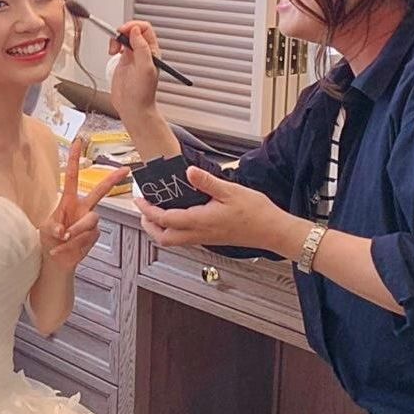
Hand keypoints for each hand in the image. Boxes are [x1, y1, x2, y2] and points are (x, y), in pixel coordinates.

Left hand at [40, 139, 130, 271]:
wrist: (56, 259)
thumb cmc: (49, 239)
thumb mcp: (45, 230)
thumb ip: (54, 228)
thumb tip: (64, 230)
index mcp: (68, 200)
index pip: (72, 175)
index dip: (74, 158)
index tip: (78, 141)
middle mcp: (82, 207)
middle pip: (100, 191)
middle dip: (112, 180)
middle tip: (125, 170)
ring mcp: (90, 220)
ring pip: (90, 220)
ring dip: (76, 231)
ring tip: (64, 239)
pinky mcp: (95, 234)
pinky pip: (87, 237)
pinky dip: (74, 245)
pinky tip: (66, 249)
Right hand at [107, 20, 160, 121]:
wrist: (132, 107)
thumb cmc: (142, 93)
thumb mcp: (145, 68)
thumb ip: (141, 48)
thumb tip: (135, 31)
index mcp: (151, 51)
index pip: (144, 29)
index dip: (133, 27)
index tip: (124, 32)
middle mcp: (142, 51)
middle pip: (132, 30)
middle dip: (123, 31)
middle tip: (117, 40)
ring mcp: (132, 56)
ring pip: (124, 37)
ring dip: (116, 38)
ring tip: (114, 49)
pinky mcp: (122, 61)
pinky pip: (117, 46)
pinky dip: (112, 45)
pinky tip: (112, 53)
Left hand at [134, 165, 291, 254]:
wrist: (273, 231)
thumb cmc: (256, 213)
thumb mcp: (230, 191)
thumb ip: (206, 182)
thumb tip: (187, 172)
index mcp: (200, 221)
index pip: (165, 219)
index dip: (149, 210)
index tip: (139, 200)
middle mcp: (199, 234)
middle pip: (164, 238)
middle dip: (149, 225)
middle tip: (142, 210)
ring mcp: (205, 239)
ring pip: (173, 241)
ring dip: (160, 229)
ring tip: (154, 213)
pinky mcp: (211, 239)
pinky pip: (185, 239)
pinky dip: (173, 230)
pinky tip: (177, 216)